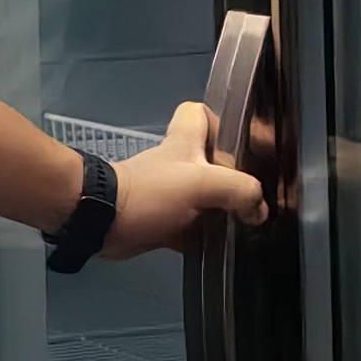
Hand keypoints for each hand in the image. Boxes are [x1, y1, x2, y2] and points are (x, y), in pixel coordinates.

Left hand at [107, 102, 265, 255]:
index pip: (199, 114)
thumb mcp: (202, 183)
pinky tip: (218, 247)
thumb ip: (238, 190)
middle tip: (249, 196)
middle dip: (231, 177)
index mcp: (185, 144)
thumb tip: (258, 208)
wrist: (102, 222)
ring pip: (203, 196)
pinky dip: (204, 237)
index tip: (239, 145)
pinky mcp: (161, 220)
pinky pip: (191, 226)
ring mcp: (169, 194)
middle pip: (209, 161)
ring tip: (242, 224)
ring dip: (220, 211)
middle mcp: (177, 165)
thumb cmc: (149, 193)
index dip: (219, 123)